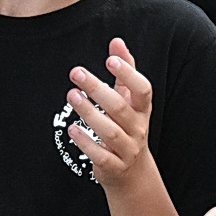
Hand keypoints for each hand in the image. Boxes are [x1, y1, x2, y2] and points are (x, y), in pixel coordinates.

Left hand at [67, 39, 152, 187]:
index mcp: (142, 109)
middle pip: (120, 108)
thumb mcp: (130, 100)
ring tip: (71, 96)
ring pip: (110, 132)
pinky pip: (101, 155)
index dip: (129, 74)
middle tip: (76, 73)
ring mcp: (127, 149)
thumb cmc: (128, 127)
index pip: (143, 90)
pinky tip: (72, 129)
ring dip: (90, 113)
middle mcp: (138, 128)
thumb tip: (117, 41)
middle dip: (98, 89)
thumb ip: (125, 70)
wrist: (132, 173)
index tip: (110, 60)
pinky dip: (86, 143)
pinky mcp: (114, 166)